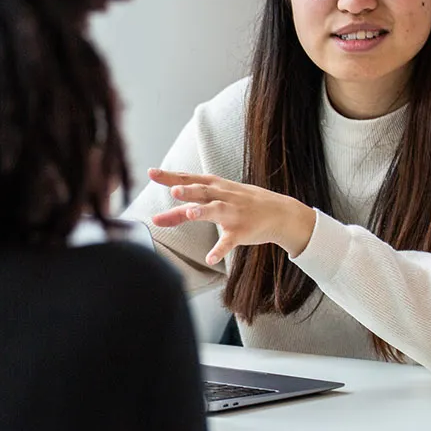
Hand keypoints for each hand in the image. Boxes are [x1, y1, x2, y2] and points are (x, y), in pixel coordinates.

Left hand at [147, 167, 316, 263]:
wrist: (280, 213)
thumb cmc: (242, 203)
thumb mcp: (218, 198)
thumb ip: (187, 208)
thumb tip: (159, 217)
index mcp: (216, 187)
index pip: (189, 179)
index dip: (170, 176)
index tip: (151, 173)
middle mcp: (224, 197)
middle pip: (203, 192)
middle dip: (188, 190)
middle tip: (173, 190)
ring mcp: (234, 214)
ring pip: (217, 210)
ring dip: (203, 211)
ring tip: (190, 213)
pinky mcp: (243, 232)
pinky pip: (229, 241)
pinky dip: (220, 250)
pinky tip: (210, 257)